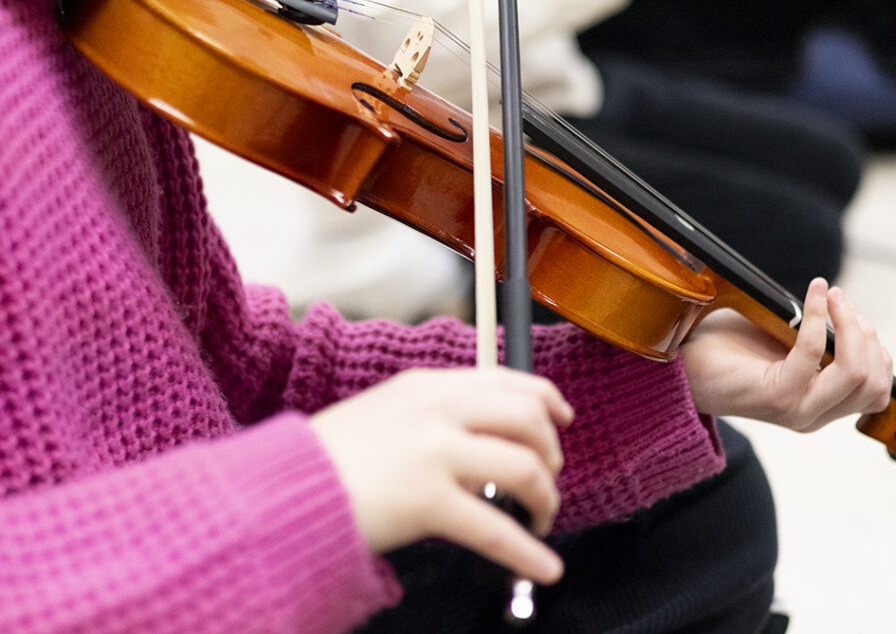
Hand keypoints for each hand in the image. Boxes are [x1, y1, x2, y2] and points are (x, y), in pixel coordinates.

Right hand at [310, 367, 573, 584]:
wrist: (281, 492)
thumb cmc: (327, 461)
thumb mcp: (383, 413)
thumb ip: (433, 415)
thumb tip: (482, 437)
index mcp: (427, 386)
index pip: (508, 380)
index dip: (547, 400)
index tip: (562, 418)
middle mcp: (436, 409)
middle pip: (529, 420)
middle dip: (551, 455)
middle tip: (547, 482)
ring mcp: (433, 451)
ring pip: (525, 468)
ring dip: (545, 500)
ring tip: (540, 522)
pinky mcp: (427, 500)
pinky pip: (497, 529)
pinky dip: (528, 552)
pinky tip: (543, 567)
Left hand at [681, 278, 892, 432]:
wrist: (684, 366)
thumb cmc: (729, 350)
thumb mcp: (786, 344)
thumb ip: (820, 340)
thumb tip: (848, 312)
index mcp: (821, 405)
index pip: (878, 388)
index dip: (874, 346)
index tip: (850, 312)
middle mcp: (814, 414)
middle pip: (874, 382)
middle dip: (866, 333)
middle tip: (841, 301)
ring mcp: (798, 409)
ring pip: (856, 373)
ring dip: (850, 325)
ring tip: (832, 297)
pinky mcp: (777, 396)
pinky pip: (813, 353)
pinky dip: (818, 317)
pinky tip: (813, 295)